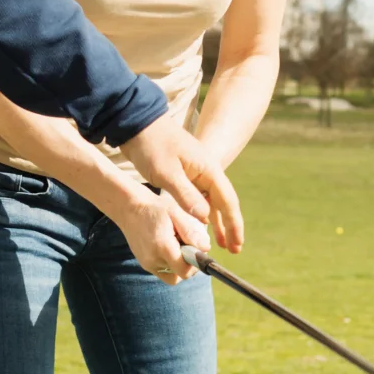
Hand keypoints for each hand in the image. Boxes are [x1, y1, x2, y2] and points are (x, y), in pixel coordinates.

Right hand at [110, 185, 211, 285]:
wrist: (129, 208)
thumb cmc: (154, 208)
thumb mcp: (176, 213)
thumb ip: (191, 231)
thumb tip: (205, 248)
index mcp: (163, 247)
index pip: (185, 271)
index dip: (196, 264)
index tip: (198, 250)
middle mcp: (153, 260)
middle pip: (180, 274)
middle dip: (188, 263)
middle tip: (187, 244)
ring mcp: (147, 264)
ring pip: (172, 275)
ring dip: (179, 264)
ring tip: (177, 245)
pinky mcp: (145, 264)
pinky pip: (163, 271)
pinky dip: (170, 263)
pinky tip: (168, 246)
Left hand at [120, 115, 244, 253]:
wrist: (137, 124)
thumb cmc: (152, 146)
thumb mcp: (167, 173)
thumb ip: (186, 195)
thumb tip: (205, 218)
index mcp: (208, 169)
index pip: (227, 200)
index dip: (233, 224)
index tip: (237, 244)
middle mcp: (206, 171)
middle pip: (223, 203)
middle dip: (230, 226)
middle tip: (234, 249)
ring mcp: (196, 173)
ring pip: (211, 202)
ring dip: (217, 222)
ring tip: (221, 244)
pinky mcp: (184, 176)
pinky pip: (199, 198)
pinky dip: (202, 214)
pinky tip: (202, 227)